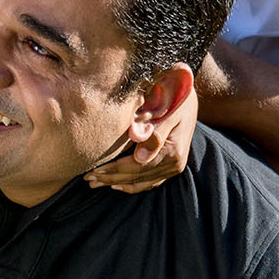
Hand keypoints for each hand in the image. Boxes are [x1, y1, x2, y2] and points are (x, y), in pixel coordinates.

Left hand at [84, 94, 198, 193]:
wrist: (189, 94)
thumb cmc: (175, 96)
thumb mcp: (167, 108)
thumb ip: (153, 131)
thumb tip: (139, 156)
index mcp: (171, 151)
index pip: (136, 167)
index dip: (113, 170)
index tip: (93, 170)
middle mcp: (174, 163)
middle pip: (136, 177)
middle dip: (110, 178)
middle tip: (88, 178)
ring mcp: (174, 167)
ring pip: (141, 182)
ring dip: (118, 183)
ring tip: (96, 182)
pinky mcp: (172, 166)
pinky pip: (150, 182)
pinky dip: (133, 185)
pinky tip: (116, 185)